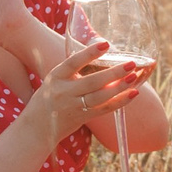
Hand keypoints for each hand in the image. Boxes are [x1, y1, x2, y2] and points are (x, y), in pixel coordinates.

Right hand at [24, 36, 148, 145]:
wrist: (36, 127)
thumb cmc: (48, 97)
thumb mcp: (54, 79)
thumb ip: (72, 69)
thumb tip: (99, 50)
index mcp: (56, 76)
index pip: (73, 62)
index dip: (89, 53)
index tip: (105, 44)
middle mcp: (64, 92)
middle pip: (92, 82)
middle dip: (113, 72)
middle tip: (131, 63)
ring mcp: (73, 106)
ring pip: (100, 97)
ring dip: (119, 87)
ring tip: (134, 76)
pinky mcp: (82, 117)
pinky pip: (104, 109)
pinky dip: (120, 101)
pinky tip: (133, 93)